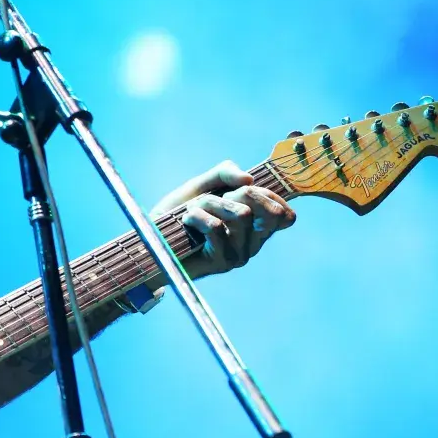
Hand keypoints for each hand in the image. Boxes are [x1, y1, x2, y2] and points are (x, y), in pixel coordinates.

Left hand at [153, 160, 294, 275]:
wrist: (151, 239)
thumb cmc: (178, 213)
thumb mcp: (202, 186)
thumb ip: (224, 174)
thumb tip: (248, 178)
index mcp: (255, 227)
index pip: (286, 215)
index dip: (269, 195)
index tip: (243, 189)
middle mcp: (253, 243)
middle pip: (269, 211)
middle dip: (238, 193)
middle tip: (213, 197)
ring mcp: (240, 254)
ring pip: (241, 214)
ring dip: (210, 203)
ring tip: (192, 209)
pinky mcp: (222, 262)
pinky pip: (217, 227)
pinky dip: (197, 216)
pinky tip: (186, 220)